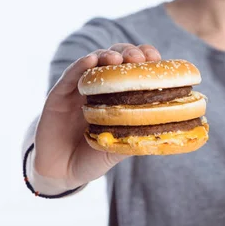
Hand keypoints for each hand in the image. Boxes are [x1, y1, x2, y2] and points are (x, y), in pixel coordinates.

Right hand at [34, 43, 161, 188]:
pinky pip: (70, 75)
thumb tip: (165, 130)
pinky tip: (91, 60)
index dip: (146, 60)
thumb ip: (136, 135)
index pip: (134, 70)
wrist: (62, 172)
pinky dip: (81, 65)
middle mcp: (101, 87)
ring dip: (108, 55)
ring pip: (95, 61)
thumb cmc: (94, 158)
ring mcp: (80, 88)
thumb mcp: (120, 148)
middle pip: (117, 58)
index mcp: (118, 96)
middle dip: (130, 53)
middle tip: (139, 58)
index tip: (156, 59)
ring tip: (117, 59)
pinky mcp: (59, 94)